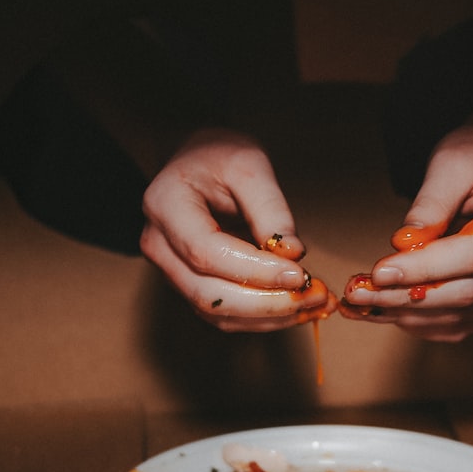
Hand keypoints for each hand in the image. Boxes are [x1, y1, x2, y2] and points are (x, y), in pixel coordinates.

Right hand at [140, 129, 336, 331]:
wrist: (198, 160)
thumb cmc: (219, 155)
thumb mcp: (249, 164)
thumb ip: (270, 209)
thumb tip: (292, 254)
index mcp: (165, 206)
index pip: (206, 253)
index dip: (255, 270)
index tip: (298, 273)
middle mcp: (159, 245)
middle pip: (207, 294)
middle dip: (266, 303)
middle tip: (312, 296)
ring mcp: (171, 270)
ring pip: (217, 312)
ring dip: (268, 316)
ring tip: (313, 304)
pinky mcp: (191, 284)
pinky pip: (224, 313)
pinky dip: (262, 316)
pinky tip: (296, 307)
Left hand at [339, 124, 472, 341]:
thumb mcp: (451, 162)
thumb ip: (430, 204)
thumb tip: (404, 245)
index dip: (425, 268)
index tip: (379, 271)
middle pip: (470, 292)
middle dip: (408, 296)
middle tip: (359, 293)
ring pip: (463, 314)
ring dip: (410, 314)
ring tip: (364, 302)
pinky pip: (462, 322)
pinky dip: (422, 321)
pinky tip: (388, 309)